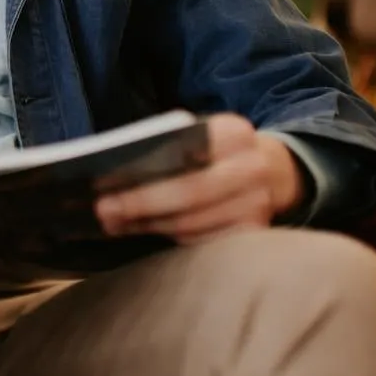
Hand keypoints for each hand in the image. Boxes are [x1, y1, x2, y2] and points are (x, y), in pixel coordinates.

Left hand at [94, 113, 302, 244]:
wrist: (272, 171)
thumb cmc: (217, 151)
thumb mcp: (200, 135)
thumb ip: (167, 145)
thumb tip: (113, 173)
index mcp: (233, 133)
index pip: (184, 155)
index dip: (143, 173)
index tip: (103, 182)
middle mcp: (252, 168)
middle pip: (188, 193)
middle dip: (140, 204)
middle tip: (103, 211)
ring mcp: (258, 204)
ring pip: (193, 223)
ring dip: (149, 225)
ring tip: (115, 223)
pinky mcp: (255, 233)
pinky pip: (202, 242)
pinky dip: (170, 239)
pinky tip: (145, 231)